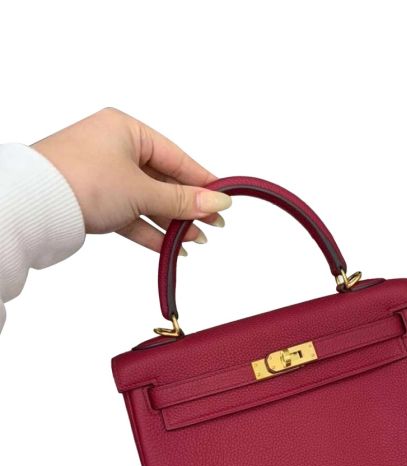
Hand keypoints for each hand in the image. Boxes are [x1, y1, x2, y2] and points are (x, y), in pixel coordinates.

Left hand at [31, 107, 230, 252]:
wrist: (34, 206)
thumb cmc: (83, 180)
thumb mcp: (143, 191)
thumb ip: (183, 201)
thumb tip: (219, 202)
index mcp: (125, 129)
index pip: (176, 156)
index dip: (202, 180)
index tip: (223, 199)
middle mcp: (113, 148)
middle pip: (162, 180)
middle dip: (188, 207)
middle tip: (213, 226)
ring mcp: (102, 175)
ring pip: (146, 200)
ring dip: (171, 223)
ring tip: (194, 241)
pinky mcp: (93, 200)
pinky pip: (129, 215)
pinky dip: (149, 230)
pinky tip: (170, 247)